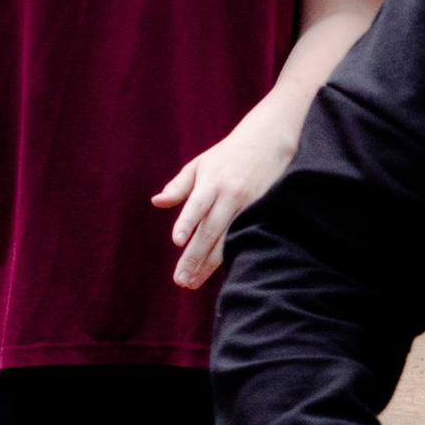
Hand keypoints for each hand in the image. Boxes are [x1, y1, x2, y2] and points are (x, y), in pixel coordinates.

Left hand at [154, 111, 297, 288]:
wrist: (268, 142)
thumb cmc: (228, 155)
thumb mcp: (200, 165)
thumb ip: (178, 186)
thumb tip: (156, 202)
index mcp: (212, 181)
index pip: (197, 205)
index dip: (187, 223)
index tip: (178, 242)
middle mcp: (230, 195)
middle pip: (210, 230)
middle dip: (194, 257)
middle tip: (180, 280)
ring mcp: (249, 206)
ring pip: (227, 240)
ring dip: (209, 264)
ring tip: (192, 282)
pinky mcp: (263, 214)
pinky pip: (244, 239)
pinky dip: (231, 256)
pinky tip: (219, 272)